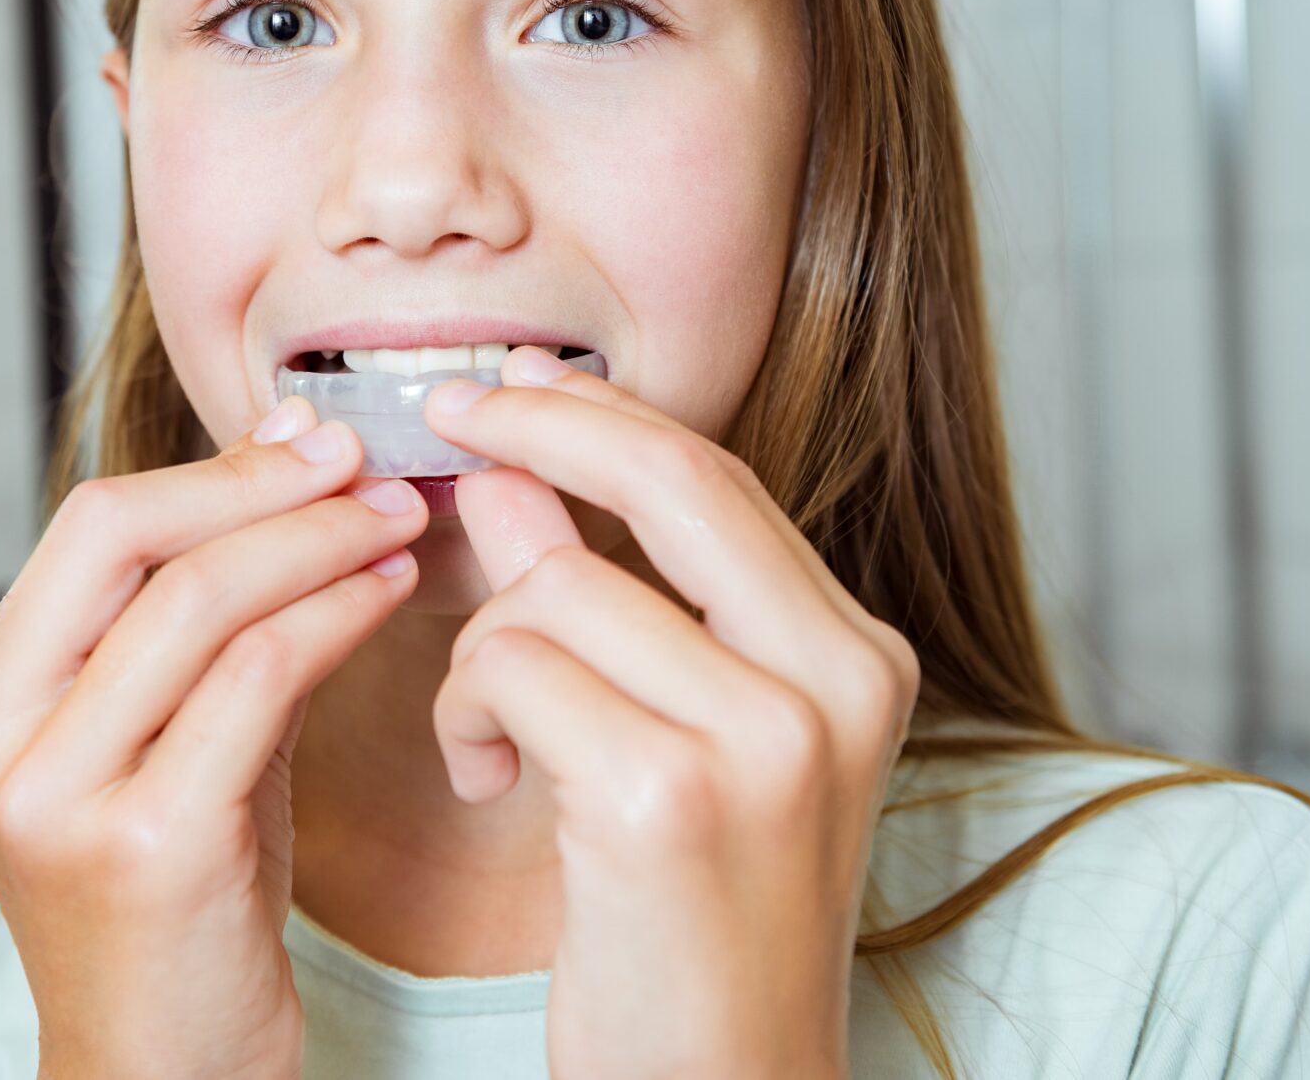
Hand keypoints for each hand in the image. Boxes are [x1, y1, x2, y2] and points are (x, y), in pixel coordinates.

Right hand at [0, 396, 429, 1079]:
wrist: (164, 1074)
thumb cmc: (179, 904)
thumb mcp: (163, 742)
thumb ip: (204, 618)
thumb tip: (283, 452)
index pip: (90, 527)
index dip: (213, 472)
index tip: (309, 439)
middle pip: (126, 538)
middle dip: (262, 485)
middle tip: (361, 460)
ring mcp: (59, 795)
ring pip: (201, 599)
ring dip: (318, 539)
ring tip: (395, 519)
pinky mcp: (147, 844)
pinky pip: (257, 678)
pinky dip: (335, 614)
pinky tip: (385, 594)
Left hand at [422, 347, 920, 1079]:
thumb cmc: (688, 927)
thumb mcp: (677, 741)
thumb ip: (616, 603)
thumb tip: (513, 474)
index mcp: (858, 658)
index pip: (719, 479)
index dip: (603, 415)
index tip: (514, 382)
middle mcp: (838, 681)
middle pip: (670, 478)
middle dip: (542, 425)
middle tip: (451, 417)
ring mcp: (765, 738)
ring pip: (554, 589)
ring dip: (482, 654)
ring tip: (495, 741)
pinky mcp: (667, 797)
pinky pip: (512, 668)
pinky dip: (471, 713)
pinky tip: (492, 782)